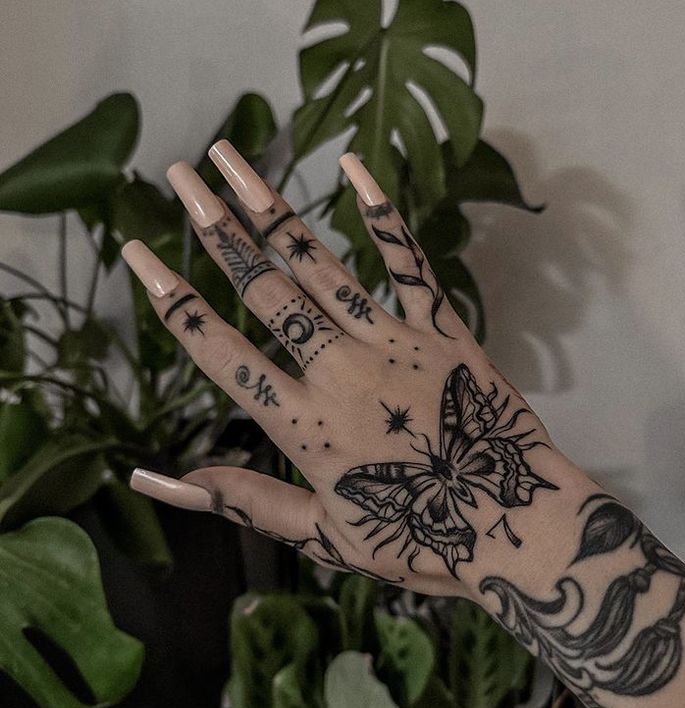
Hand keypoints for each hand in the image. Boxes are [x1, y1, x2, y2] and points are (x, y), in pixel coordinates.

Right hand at [123, 142, 558, 597]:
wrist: (517, 527)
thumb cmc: (418, 541)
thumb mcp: (321, 534)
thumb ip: (241, 498)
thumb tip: (154, 481)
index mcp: (304, 425)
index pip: (220, 352)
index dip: (173, 301)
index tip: (137, 253)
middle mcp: (340, 371)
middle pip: (265, 290)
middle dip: (216, 228)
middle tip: (179, 173)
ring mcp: (394, 343)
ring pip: (320, 265)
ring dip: (272, 209)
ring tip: (233, 160)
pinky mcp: (443, 331)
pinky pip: (407, 264)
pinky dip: (380, 215)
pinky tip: (353, 165)